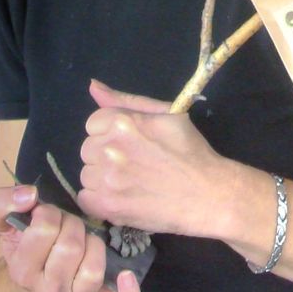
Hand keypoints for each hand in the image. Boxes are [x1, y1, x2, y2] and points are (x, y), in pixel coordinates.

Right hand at [0, 182, 141, 291]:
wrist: (29, 282)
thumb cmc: (21, 246)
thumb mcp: (1, 223)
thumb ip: (1, 203)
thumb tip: (30, 195)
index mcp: (23, 271)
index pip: (44, 229)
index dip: (48, 214)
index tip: (44, 217)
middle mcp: (48, 291)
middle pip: (71, 246)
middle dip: (71, 224)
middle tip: (64, 225)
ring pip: (94, 267)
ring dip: (93, 243)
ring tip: (83, 238)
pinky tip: (126, 276)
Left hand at [79, 78, 241, 239]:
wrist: (207, 193)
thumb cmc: (189, 150)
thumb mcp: (166, 114)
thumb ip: (126, 100)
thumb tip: (92, 86)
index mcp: (123, 122)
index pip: (93, 123)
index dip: (110, 134)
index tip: (129, 143)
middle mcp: (111, 148)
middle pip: (87, 149)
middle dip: (106, 155)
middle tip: (133, 164)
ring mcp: (108, 179)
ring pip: (86, 175)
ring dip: (102, 179)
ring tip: (130, 182)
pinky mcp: (108, 206)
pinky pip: (85, 199)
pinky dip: (99, 200)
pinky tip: (121, 198)